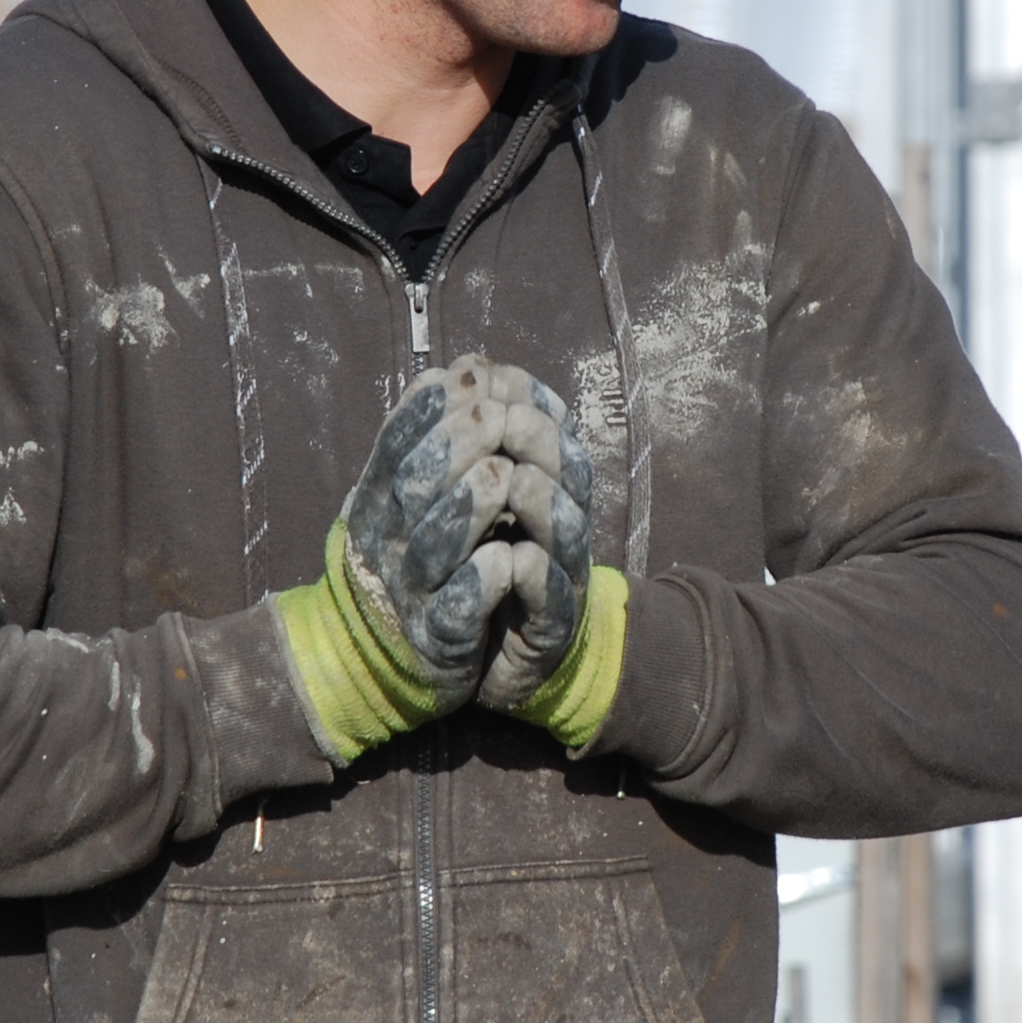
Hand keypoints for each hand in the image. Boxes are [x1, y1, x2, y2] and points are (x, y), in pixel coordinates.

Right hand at [337, 355, 539, 703]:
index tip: (467, 375)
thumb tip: (468, 366)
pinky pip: (461, 606)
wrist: (383, 663)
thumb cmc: (415, 563)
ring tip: (502, 475)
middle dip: (455, 445)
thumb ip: (438, 440)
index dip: (427, 409)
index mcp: (378, 502)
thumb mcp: (411, 499)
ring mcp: (413, 591)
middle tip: (494, 413)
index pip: (393, 446)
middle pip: (414, 486)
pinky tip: (508, 557)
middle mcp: (389, 543)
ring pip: (437, 544)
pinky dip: (484, 579)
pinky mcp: (442, 637)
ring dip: (470, 506)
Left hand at [473, 380, 598, 712]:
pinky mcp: (548, 624)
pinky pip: (546, 595)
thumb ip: (458, 436)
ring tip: (506, 478)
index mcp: (541, 481)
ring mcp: (558, 573)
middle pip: (567, 469)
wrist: (482, 656)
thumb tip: (462, 366)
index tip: (478, 373)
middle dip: (533, 437)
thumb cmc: (468, 563)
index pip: (548, 423)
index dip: (520, 396)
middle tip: (494, 417)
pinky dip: (527, 573)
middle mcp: (559, 521)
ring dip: (537, 499)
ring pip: (565, 528)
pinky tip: (506, 558)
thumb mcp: (454, 494)